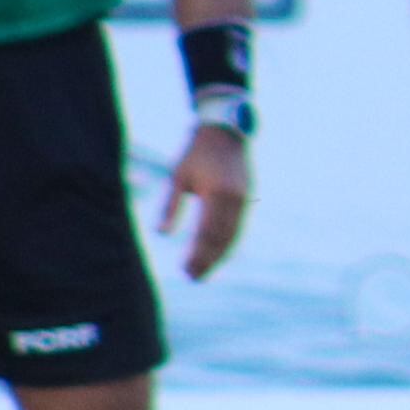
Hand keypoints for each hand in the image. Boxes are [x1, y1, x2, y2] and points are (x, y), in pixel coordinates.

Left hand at [159, 124, 250, 279]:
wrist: (225, 131)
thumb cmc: (196, 153)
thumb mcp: (178, 177)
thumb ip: (171, 207)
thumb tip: (161, 235)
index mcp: (217, 193)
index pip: (206, 233)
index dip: (196, 254)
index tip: (184, 270)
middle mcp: (235, 199)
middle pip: (222, 239)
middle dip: (208, 260)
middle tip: (193, 278)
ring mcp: (245, 199)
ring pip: (233, 236)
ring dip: (219, 256)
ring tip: (205, 271)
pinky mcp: (248, 198)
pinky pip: (239, 227)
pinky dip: (228, 244)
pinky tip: (219, 254)